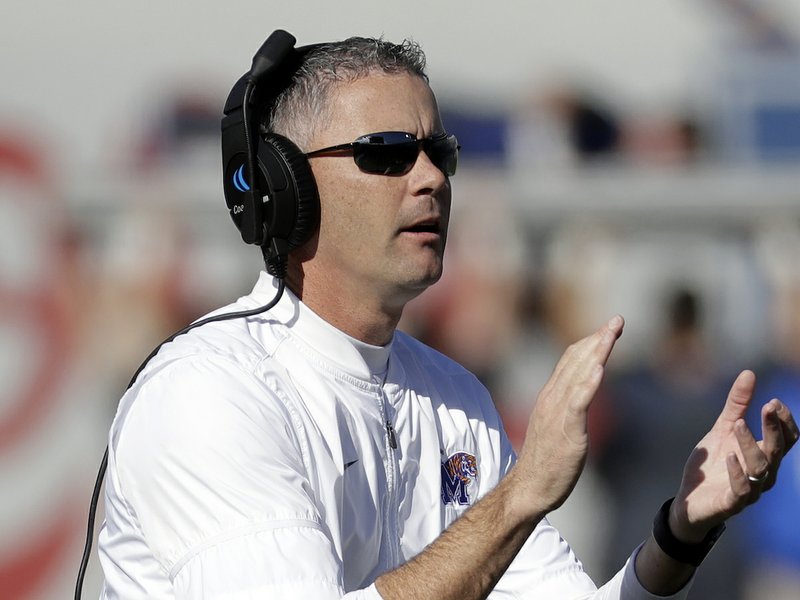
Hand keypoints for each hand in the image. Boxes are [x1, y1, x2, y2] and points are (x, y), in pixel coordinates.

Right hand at [511, 315, 623, 517]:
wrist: (530, 486)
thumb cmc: (546, 460)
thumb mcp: (557, 425)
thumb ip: (568, 406)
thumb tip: (582, 394)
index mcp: (551, 396)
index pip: (571, 360)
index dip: (590, 342)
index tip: (609, 328)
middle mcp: (552, 397)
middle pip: (576, 360)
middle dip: (598, 338)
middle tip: (618, 319)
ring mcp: (557, 412)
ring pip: (579, 374)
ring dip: (596, 351)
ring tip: (611, 332)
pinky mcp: (566, 429)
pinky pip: (578, 402)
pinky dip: (588, 384)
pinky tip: (600, 369)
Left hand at [669, 370, 798, 542]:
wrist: (689, 498)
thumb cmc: (713, 463)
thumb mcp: (722, 430)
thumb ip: (737, 405)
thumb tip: (749, 372)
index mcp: (764, 454)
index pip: (786, 439)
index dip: (784, 421)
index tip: (773, 402)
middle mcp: (763, 473)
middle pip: (777, 450)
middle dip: (773, 428)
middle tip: (767, 405)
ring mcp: (750, 490)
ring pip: (760, 468)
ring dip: (751, 444)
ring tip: (738, 424)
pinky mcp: (731, 503)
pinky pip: (742, 490)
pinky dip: (738, 472)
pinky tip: (729, 456)